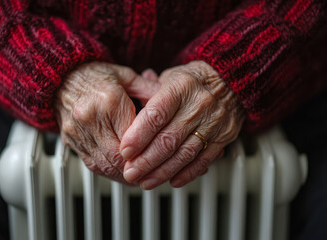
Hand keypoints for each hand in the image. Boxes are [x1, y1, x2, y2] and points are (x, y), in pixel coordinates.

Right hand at [55, 62, 159, 182]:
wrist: (63, 77)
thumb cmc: (96, 76)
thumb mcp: (128, 77)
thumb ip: (150, 91)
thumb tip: (171, 105)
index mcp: (109, 101)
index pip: (133, 137)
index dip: (147, 151)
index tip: (159, 156)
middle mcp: (91, 118)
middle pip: (118, 156)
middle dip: (136, 169)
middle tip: (152, 173)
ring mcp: (78, 132)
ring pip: (104, 166)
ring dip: (124, 175)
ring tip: (139, 177)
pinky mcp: (71, 141)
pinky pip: (92, 165)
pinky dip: (109, 172)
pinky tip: (121, 172)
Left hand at [120, 61, 244, 188]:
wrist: (230, 81)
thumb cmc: (193, 81)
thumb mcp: (169, 77)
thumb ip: (147, 94)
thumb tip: (125, 111)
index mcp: (181, 87)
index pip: (156, 115)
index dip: (139, 136)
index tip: (125, 151)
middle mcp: (198, 105)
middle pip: (168, 139)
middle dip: (146, 160)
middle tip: (130, 172)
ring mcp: (212, 123)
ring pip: (184, 153)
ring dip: (163, 171)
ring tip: (146, 181)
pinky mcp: (223, 138)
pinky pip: (203, 160)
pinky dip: (187, 173)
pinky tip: (172, 180)